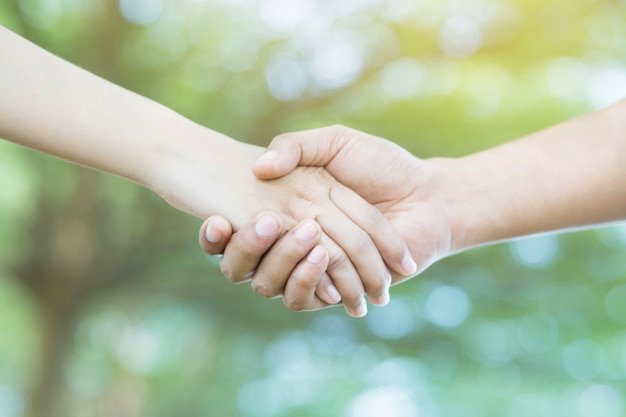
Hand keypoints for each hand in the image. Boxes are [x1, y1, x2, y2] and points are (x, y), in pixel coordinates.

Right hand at [201, 125, 456, 308]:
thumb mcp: (336, 142)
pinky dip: (310, 287)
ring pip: (273, 281)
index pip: (245, 223)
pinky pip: (305, 297)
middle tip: (264, 225)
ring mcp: (313, 265)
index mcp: (289, 204)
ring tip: (307, 239)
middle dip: (247, 248)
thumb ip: (296, 146)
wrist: (427, 195)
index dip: (222, 230)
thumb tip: (260, 167)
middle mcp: (295, 237)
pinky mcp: (335, 288)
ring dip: (283, 265)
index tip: (215, 221)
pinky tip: (319, 272)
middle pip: (251, 257)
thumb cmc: (384, 164)